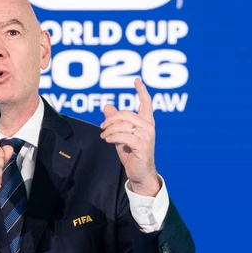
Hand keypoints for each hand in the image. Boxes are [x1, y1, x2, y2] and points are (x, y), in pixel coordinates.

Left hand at [101, 78, 159, 194]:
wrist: (139, 172)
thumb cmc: (132, 153)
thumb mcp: (121, 135)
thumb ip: (115, 121)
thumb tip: (107, 106)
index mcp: (146, 122)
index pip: (146, 103)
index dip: (142, 91)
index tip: (137, 80)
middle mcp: (149, 127)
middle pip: (126, 114)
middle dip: (111, 119)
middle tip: (102, 126)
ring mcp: (147, 136)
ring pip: (123, 125)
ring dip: (109, 130)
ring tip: (104, 135)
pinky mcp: (142, 146)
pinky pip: (123, 136)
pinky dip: (112, 137)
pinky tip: (107, 139)